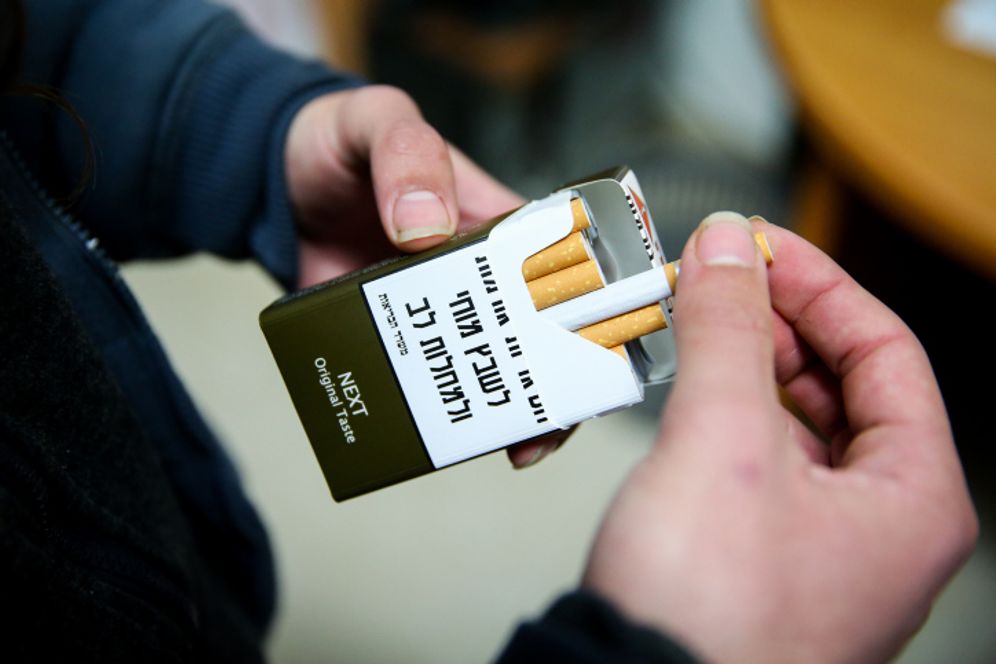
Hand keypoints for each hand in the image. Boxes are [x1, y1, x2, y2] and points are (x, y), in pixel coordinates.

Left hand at [283, 84, 562, 466]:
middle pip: (531, 337)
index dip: (591, 312)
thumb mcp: (379, 124)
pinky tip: (432, 442)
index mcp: (497, 225)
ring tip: (505, 450)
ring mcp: (431, 314)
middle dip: (551, 387)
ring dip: (495, 410)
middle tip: (543, 434)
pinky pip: (412, 382)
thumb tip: (425, 229)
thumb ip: (406, 156)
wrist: (272, 181)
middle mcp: (475, 278)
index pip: (567, 269)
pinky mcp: (388, 339)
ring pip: (477, 369)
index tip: (602, 358)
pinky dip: (424, 414)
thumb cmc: (341, 142)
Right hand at [583, 213, 976, 661]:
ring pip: (795, 423)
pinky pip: (758, 462)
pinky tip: (686, 393)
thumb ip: (727, 330)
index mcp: (911, 501)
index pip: (886, 350)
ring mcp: (820, 549)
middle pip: (843, 386)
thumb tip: (726, 249)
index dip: (820, 284)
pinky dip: (725, 414)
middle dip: (778, 323)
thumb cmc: (706, 614)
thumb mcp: (722, 439)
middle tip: (719, 279)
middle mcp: (877, 529)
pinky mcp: (761, 560)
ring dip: (746, 366)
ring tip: (695, 325)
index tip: (761, 245)